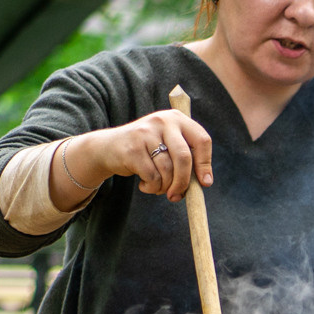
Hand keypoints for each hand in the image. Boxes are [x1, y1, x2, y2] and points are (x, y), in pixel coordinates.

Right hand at [57, 110, 213, 206]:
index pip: (202, 140)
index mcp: (177, 118)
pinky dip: (152, 187)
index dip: (205, 164)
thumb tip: (205, 182)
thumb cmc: (146, 152)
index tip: (205, 183)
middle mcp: (162, 121)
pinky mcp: (132, 148)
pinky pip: (152, 177)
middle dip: (184, 182)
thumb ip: (187, 158)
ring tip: (158, 188)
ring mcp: (146, 133)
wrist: (108, 148)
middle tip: (178, 195)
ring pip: (168, 170)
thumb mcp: (168, 146)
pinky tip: (145, 185)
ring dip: (165, 187)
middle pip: (184, 158)